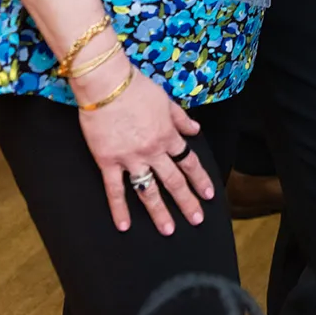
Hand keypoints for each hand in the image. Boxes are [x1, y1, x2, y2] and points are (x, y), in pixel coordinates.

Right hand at [75, 55, 214, 235]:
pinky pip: (115, 189)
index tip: (208, 195)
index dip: (199, 179)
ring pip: (148, 191)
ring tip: (169, 230)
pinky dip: (119, 209)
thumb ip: (180, 118)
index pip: (189, 162)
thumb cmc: (136, 87)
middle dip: (187, 201)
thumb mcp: (166, 100)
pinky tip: (124, 226)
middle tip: (196, 220)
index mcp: (168, 135)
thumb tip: (195, 130)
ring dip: (160, 212)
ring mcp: (131, 158)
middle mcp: (153, 151)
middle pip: (174, 181)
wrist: (106, 84)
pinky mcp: (108, 161)